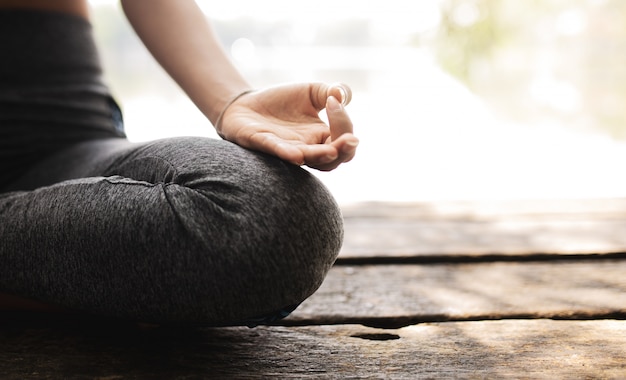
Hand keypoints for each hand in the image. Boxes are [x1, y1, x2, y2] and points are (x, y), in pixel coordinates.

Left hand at [216, 83, 357, 170]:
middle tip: (350, 139)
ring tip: (331, 150)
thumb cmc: (281, 103)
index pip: (343, 141)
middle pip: (333, 161)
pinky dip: (286, 154)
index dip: (345, 124)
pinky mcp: (263, 144)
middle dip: (344, 150)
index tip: (333, 100)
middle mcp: (307, 148)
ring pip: (308, 161)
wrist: (246, 103)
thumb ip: (329, 91)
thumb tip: (342, 94)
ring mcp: (286, 149)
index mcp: (321, 137)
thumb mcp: (311, 92)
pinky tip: (296, 155)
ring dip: (320, 156)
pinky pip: (277, 153)